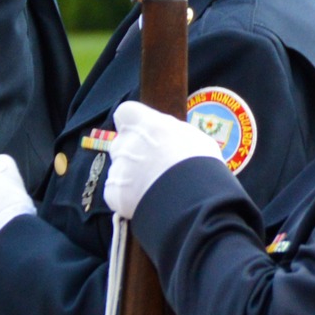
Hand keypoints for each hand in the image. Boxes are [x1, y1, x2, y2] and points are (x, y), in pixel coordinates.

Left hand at [103, 101, 223, 218]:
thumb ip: (171, 133)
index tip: (143, 133)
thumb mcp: (193, 138)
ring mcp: (118, 168)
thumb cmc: (199, 163)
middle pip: (121, 144)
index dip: (132, 123)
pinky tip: (147, 203)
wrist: (191, 197)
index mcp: (146, 124)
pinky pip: (117, 193)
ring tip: (155, 190)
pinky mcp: (114, 193)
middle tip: (154, 168)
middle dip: (133, 154)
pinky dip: (127, 199)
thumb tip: (167, 135)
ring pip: (119, 170)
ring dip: (131, 178)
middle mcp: (126, 142)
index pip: (125, 112)